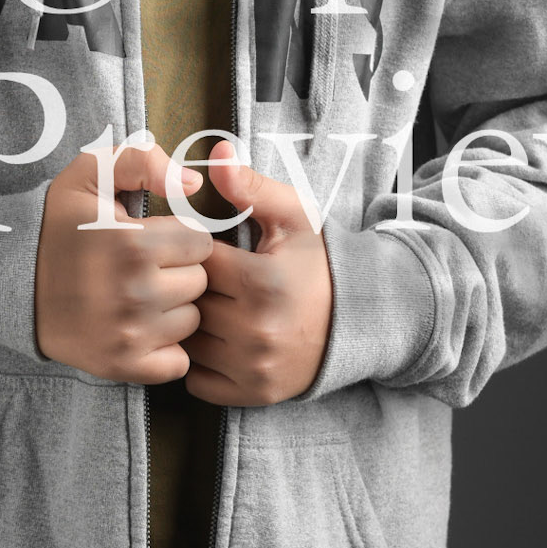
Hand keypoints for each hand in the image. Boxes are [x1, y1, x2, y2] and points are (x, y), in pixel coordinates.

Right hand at [35, 140, 213, 384]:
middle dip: (179, 271)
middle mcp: (135, 292)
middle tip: (144, 267)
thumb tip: (193, 183)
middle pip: (199, 282)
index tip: (155, 239)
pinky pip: (177, 362)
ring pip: (191, 321)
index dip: (180, 237)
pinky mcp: (123, 365)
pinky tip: (141, 328)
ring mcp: (129, 334)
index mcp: (134, 243)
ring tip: (139, 295)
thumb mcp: (91, 174)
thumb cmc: (59, 225)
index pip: (201, 242)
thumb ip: (143, 161)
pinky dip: (166, 349)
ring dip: (173, 308)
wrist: (12, 282)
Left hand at [183, 139, 334, 406]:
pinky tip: (217, 339)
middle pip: (188, 302)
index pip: (196, 261)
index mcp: (263, 282)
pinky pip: (197, 380)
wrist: (359, 320)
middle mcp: (256, 330)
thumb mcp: (294, 217)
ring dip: (192, 324)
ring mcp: (254, 367)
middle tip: (211, 279)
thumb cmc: (318, 264)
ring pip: (187, 341)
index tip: (209, 249)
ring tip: (214, 306)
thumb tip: (218, 153)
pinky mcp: (253, 394)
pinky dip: (200, 361)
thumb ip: (252, 187)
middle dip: (192, 287)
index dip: (196, 252)